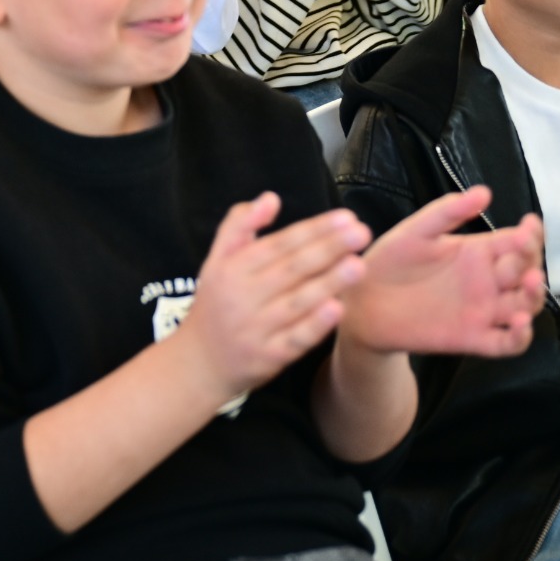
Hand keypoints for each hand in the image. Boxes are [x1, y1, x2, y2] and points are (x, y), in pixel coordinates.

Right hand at [170, 192, 370, 402]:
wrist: (198, 362)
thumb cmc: (216, 305)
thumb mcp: (216, 261)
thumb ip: (239, 226)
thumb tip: (270, 198)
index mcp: (232, 269)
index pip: (279, 244)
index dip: (313, 230)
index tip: (345, 217)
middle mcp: (243, 296)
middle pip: (291, 269)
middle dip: (328, 249)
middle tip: (361, 233)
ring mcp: (255, 328)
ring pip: (297, 302)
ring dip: (328, 283)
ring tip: (358, 265)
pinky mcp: (267, 357)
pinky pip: (295, 339)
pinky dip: (315, 324)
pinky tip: (337, 308)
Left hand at [341, 188, 544, 357]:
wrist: (362, 301)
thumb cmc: (389, 263)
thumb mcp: (417, 232)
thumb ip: (447, 212)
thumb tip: (485, 191)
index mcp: (477, 253)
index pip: (517, 242)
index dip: (530, 234)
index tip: (530, 224)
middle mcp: (486, 282)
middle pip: (525, 272)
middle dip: (531, 260)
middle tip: (523, 249)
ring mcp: (483, 311)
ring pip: (524, 305)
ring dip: (534, 296)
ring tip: (530, 282)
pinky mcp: (473, 338)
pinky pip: (507, 343)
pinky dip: (520, 336)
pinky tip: (519, 323)